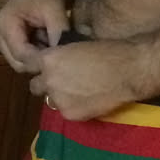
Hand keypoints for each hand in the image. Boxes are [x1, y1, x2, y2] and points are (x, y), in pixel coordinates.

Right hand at [0, 0, 71, 71]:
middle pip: (17, 62)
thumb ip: (58, 33)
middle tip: (58, 56)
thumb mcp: (55, 10)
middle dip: (38, 62)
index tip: (59, 62)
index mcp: (6, 23)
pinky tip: (46, 44)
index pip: (20, 53)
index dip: (39, 60)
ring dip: (37, 59)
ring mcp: (1, 40)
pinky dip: (35, 55)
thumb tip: (63, 56)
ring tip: (52, 45)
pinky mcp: (6, 43)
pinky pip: (21, 59)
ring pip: (20, 63)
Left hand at [28, 35, 148, 120]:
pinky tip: (87, 99)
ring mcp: (58, 100)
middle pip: (35, 86)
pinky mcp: (70, 114)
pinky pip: (65, 111)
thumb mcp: (78, 45)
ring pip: (50, 100)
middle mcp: (48, 80)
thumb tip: (59, 60)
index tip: (46, 66)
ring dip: (58, 96)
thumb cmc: (110, 50)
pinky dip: (73, 106)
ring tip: (77, 91)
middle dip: (45, 83)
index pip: (29, 64)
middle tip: (61, 80)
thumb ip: (63, 56)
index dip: (38, 65)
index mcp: (49, 59)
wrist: (130, 70)